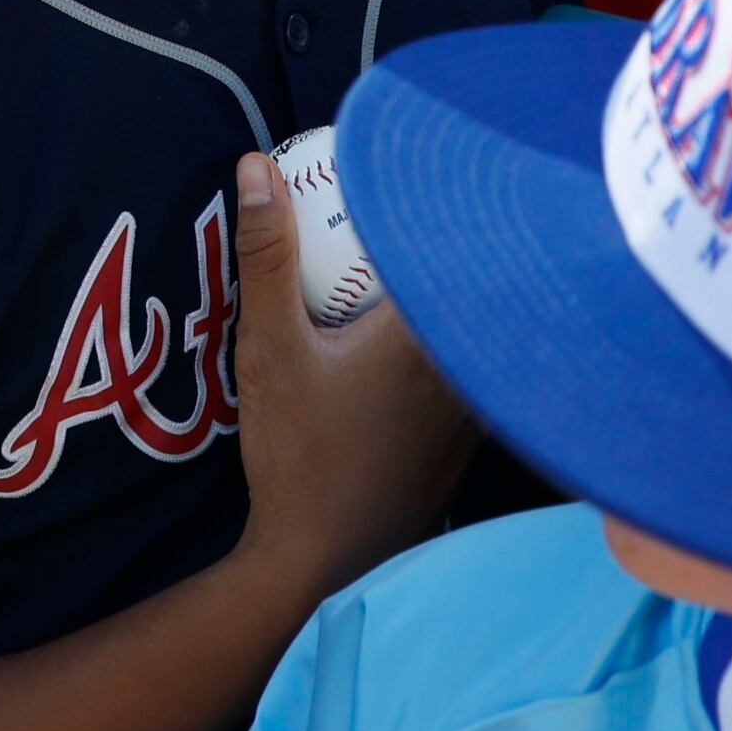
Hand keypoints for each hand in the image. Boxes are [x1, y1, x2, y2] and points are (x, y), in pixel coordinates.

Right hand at [221, 150, 468, 599]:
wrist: (325, 564)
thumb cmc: (300, 454)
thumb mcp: (270, 348)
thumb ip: (267, 256)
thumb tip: (257, 166)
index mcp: (431, 335)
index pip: (448, 246)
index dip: (429, 204)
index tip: (404, 173)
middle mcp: (469, 368)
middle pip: (464, 286)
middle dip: (433, 246)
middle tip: (390, 214)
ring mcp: (474, 413)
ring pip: (469, 333)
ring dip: (440, 300)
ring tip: (397, 272)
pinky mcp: (465, 445)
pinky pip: (465, 372)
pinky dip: (442, 347)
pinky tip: (400, 352)